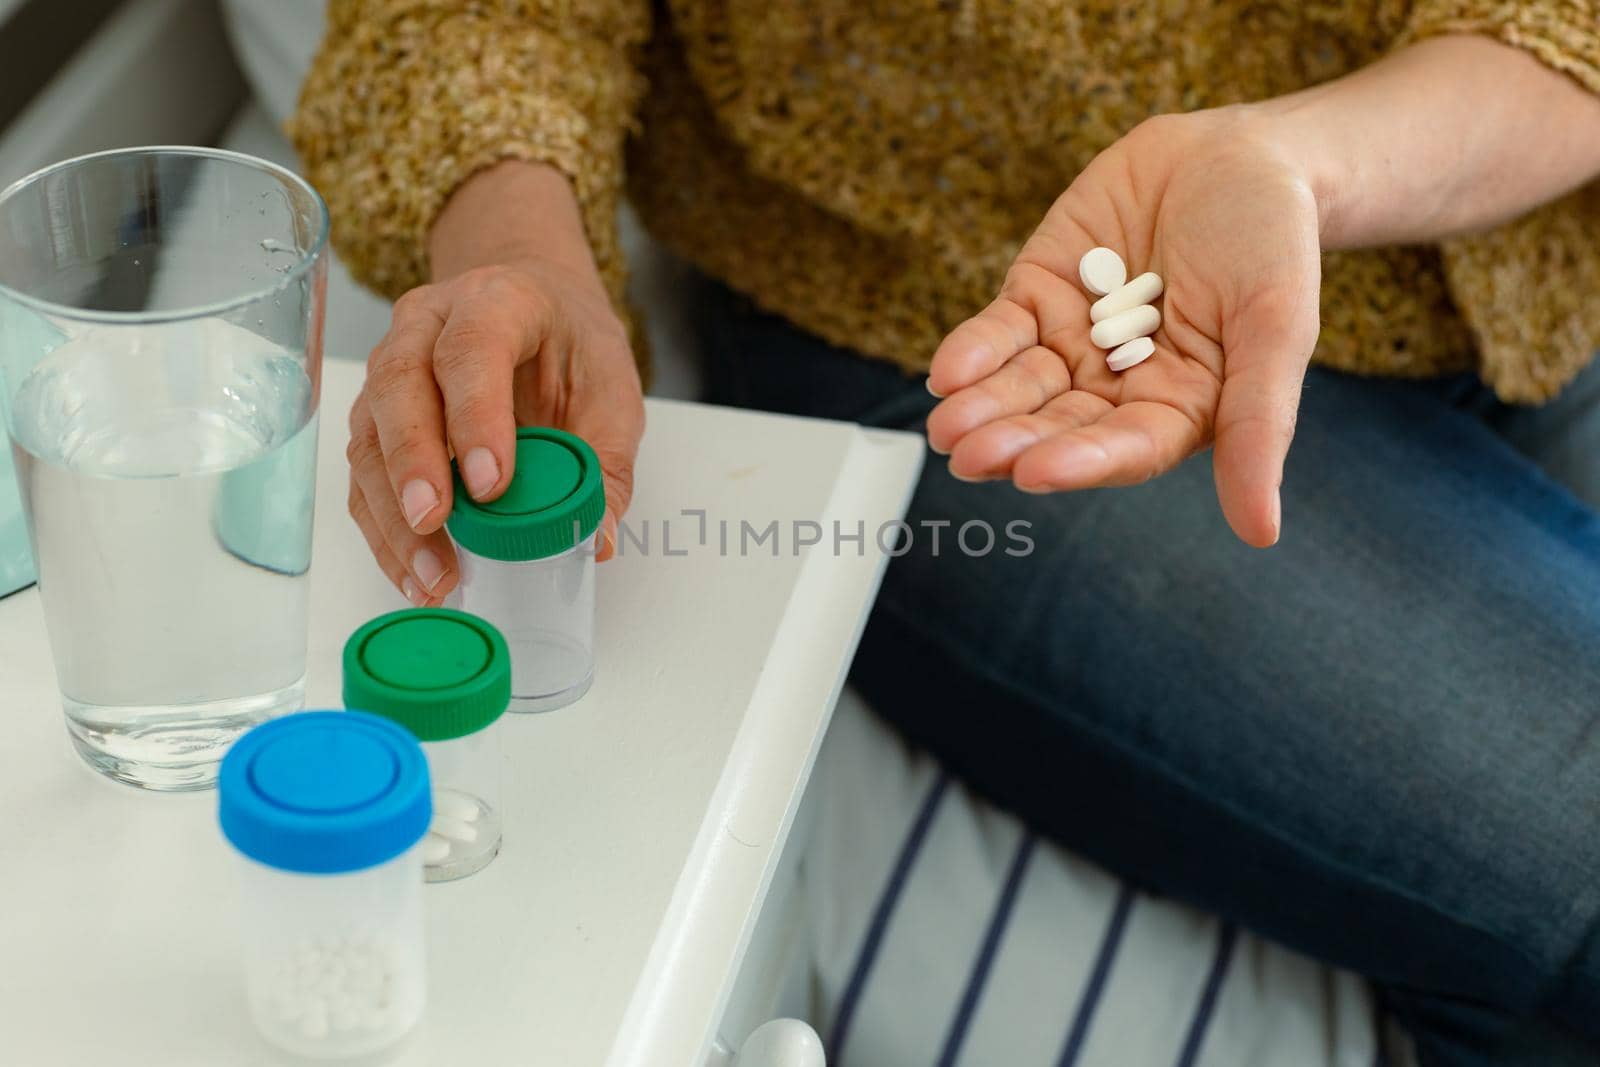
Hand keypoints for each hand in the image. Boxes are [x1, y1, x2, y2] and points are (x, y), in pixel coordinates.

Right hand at [346, 254, 643, 604]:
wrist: (536, 305)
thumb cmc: (571, 343)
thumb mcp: (612, 387)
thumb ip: (608, 460)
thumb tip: (596, 537)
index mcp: (496, 301)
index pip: (472, 348)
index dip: (476, 415)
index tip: (490, 484)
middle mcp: (427, 325)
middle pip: (399, 386)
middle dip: (413, 464)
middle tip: (435, 524)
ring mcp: (391, 367)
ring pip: (369, 435)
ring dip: (393, 512)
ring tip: (432, 574)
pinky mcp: (377, 416)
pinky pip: (365, 473)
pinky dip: (384, 529)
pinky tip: (413, 572)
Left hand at [926, 109, 1322, 546]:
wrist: (1238, 153)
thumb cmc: (1273, 242)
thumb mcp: (1278, 327)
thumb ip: (1260, 424)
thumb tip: (1262, 533)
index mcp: (1178, 409)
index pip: (1123, 450)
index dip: (1080, 462)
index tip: (1035, 473)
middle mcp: (1118, 387)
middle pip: (1059, 425)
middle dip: (1014, 440)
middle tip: (971, 455)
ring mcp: (1073, 342)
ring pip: (1020, 386)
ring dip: (981, 407)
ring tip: (945, 427)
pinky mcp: (1037, 294)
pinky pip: (999, 332)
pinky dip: (972, 352)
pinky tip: (946, 372)